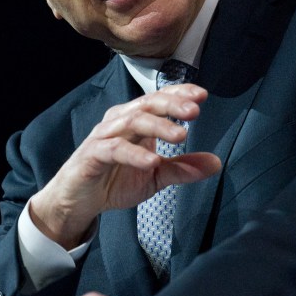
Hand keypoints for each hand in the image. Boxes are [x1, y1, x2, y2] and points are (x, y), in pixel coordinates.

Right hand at [29, 82, 221, 247]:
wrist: (79, 201)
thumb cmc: (114, 180)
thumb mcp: (155, 177)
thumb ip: (182, 168)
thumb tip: (216, 163)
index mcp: (135, 121)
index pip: (159, 99)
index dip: (179, 94)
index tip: (202, 95)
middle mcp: (120, 122)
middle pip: (147, 104)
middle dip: (172, 104)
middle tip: (195, 111)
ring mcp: (104, 136)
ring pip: (132, 122)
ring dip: (158, 126)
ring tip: (181, 135)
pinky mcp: (92, 155)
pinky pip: (114, 150)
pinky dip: (135, 154)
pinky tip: (153, 161)